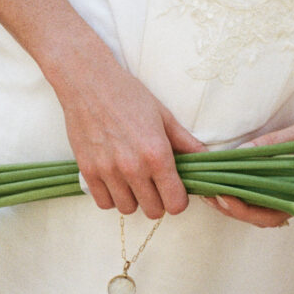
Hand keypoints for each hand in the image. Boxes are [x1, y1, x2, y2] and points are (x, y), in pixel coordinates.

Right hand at [58, 56, 204, 218]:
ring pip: (128, 209)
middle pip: (153, 211)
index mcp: (157, 154)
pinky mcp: (87, 171)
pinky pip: (104, 203)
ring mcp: (108, 171)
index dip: (178, 199)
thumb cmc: (128, 95)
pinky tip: (116, 180)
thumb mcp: (163, 116)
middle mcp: (133, 167)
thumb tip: (205, 159)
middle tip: (154, 183)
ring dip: (134, 199)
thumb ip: (185, 142)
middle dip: (158, 200)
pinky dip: (112, 196)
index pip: (176, 203)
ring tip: (133, 180)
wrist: (88, 83)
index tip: (174, 189)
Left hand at [204, 84, 293, 227]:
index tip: (220, 195)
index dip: (241, 209)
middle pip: (258, 214)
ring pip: (260, 204)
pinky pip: (266, 188)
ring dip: (233, 195)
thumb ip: (281, 145)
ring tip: (209, 180)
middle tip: (203, 189)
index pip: (268, 215)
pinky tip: (227, 171)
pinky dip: (245, 183)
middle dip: (228, 206)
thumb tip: (243, 153)